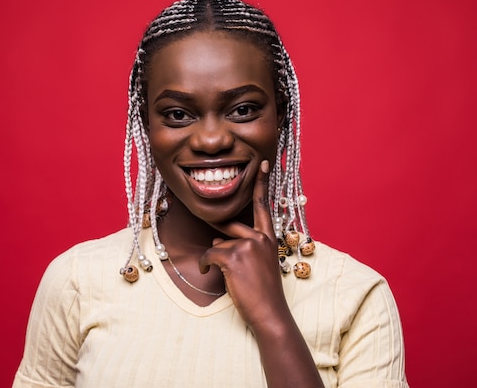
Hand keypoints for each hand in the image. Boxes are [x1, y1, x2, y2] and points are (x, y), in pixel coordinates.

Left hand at [199, 160, 288, 330]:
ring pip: (218, 243)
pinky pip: (209, 254)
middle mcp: (260, 237)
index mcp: (269, 237)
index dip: (261, 182)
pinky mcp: (233, 256)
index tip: (262, 163)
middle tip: (216, 234)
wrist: (269, 313)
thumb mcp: (259, 264)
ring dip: (216, 259)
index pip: (263, 204)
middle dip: (218, 229)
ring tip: (230, 276)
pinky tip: (212, 274)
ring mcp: (247, 245)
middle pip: (230, 223)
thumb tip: (217, 240)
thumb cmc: (263, 292)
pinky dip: (206, 265)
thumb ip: (243, 246)